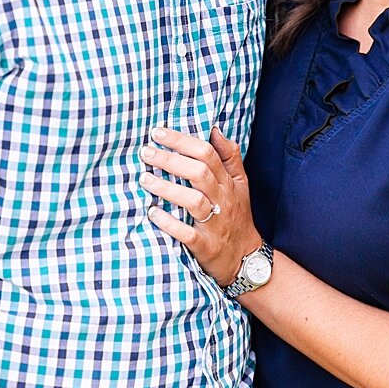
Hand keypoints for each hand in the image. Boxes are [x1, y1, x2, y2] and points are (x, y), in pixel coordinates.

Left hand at [140, 126, 262, 287]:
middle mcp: (222, 199)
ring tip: (143, 178)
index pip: (208, 154)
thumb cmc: (237, 215)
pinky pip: (187, 234)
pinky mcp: (205, 246)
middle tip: (145, 151)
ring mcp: (214, 223)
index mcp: (229, 182)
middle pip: (199, 173)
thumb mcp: (241, 184)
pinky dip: (169, 223)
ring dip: (167, 189)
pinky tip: (152, 214)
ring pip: (193, 201)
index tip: (159, 132)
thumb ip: (230, 156)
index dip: (183, 141)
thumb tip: (214, 130)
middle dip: (171, 160)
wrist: (245, 257)